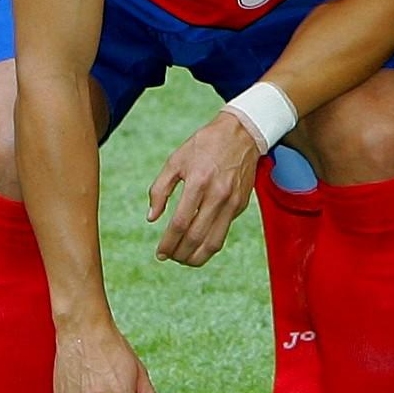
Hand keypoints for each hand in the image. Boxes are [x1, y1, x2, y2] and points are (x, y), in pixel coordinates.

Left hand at [147, 110, 265, 265]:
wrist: (242, 133)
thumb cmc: (205, 145)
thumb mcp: (175, 160)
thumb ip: (160, 189)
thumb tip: (151, 218)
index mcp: (198, 182)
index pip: (180, 223)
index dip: (168, 243)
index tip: (160, 252)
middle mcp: (218, 195)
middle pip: (196, 238)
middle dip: (180, 254)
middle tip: (169, 257)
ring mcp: (232, 202)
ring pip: (215, 242)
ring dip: (196, 257)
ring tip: (183, 259)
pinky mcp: (241, 205)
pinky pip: (224, 232)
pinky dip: (210, 244)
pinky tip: (198, 243)